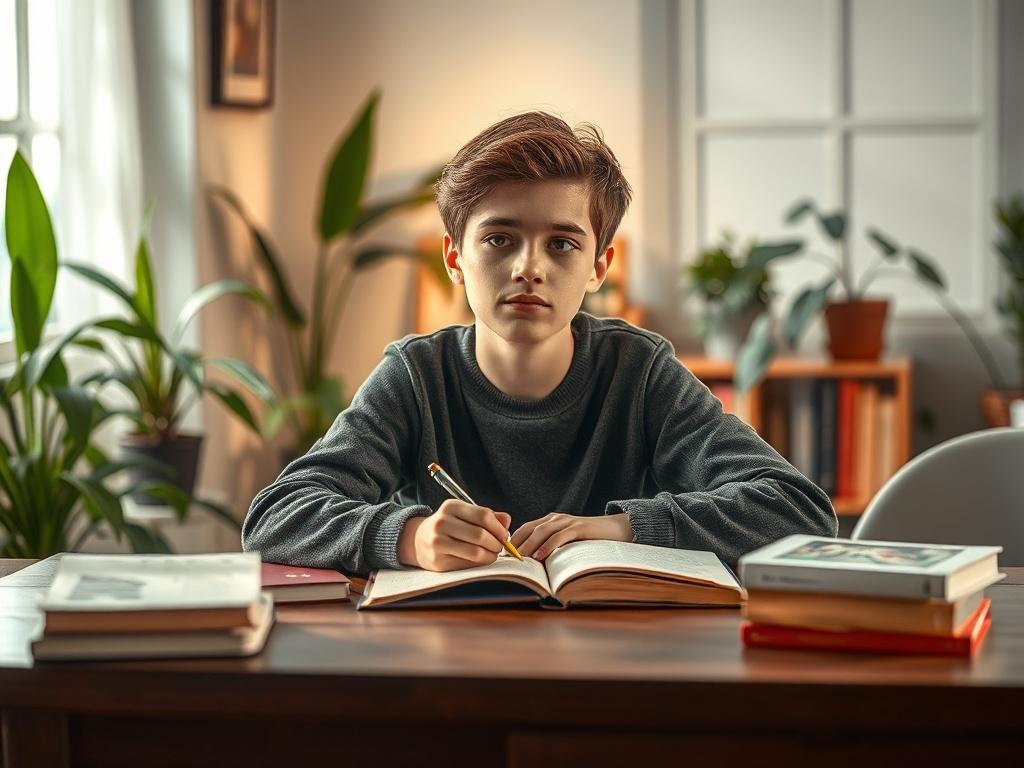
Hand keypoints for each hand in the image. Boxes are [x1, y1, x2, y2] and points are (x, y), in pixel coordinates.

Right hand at [398, 499, 511, 571]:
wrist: (417, 539)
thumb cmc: (448, 526)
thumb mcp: (464, 514)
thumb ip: (487, 516)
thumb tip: (507, 520)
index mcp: (451, 506)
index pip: (483, 516)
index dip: (499, 528)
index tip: (505, 536)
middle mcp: (442, 522)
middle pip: (480, 535)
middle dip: (496, 544)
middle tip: (499, 547)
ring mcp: (438, 543)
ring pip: (475, 552)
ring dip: (490, 556)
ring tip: (492, 554)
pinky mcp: (438, 561)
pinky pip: (467, 565)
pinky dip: (479, 564)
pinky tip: (480, 560)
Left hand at [510, 513, 631, 560]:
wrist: (615, 529)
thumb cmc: (588, 539)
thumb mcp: (565, 542)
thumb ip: (550, 547)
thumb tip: (532, 564)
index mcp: (549, 521)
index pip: (525, 528)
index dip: (513, 540)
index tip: (503, 555)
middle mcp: (555, 519)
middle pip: (529, 528)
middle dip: (517, 543)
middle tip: (507, 558)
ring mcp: (566, 522)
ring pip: (542, 531)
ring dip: (529, 545)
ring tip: (520, 558)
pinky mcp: (578, 527)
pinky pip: (559, 536)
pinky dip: (548, 546)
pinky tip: (540, 556)